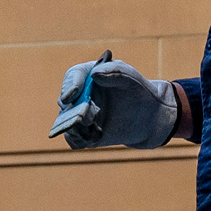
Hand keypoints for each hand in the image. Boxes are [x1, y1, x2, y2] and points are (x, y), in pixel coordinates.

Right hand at [50, 57, 180, 150]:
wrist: (146, 115)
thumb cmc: (137, 90)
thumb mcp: (130, 78)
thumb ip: (115, 71)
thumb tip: (95, 74)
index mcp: (87, 74)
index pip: (73, 76)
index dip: (71, 84)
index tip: (74, 93)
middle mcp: (77, 95)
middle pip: (65, 101)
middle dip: (73, 109)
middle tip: (86, 117)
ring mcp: (78, 114)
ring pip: (66, 122)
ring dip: (76, 127)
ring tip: (94, 130)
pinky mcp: (82, 133)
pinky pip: (73, 139)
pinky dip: (81, 140)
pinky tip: (96, 137)